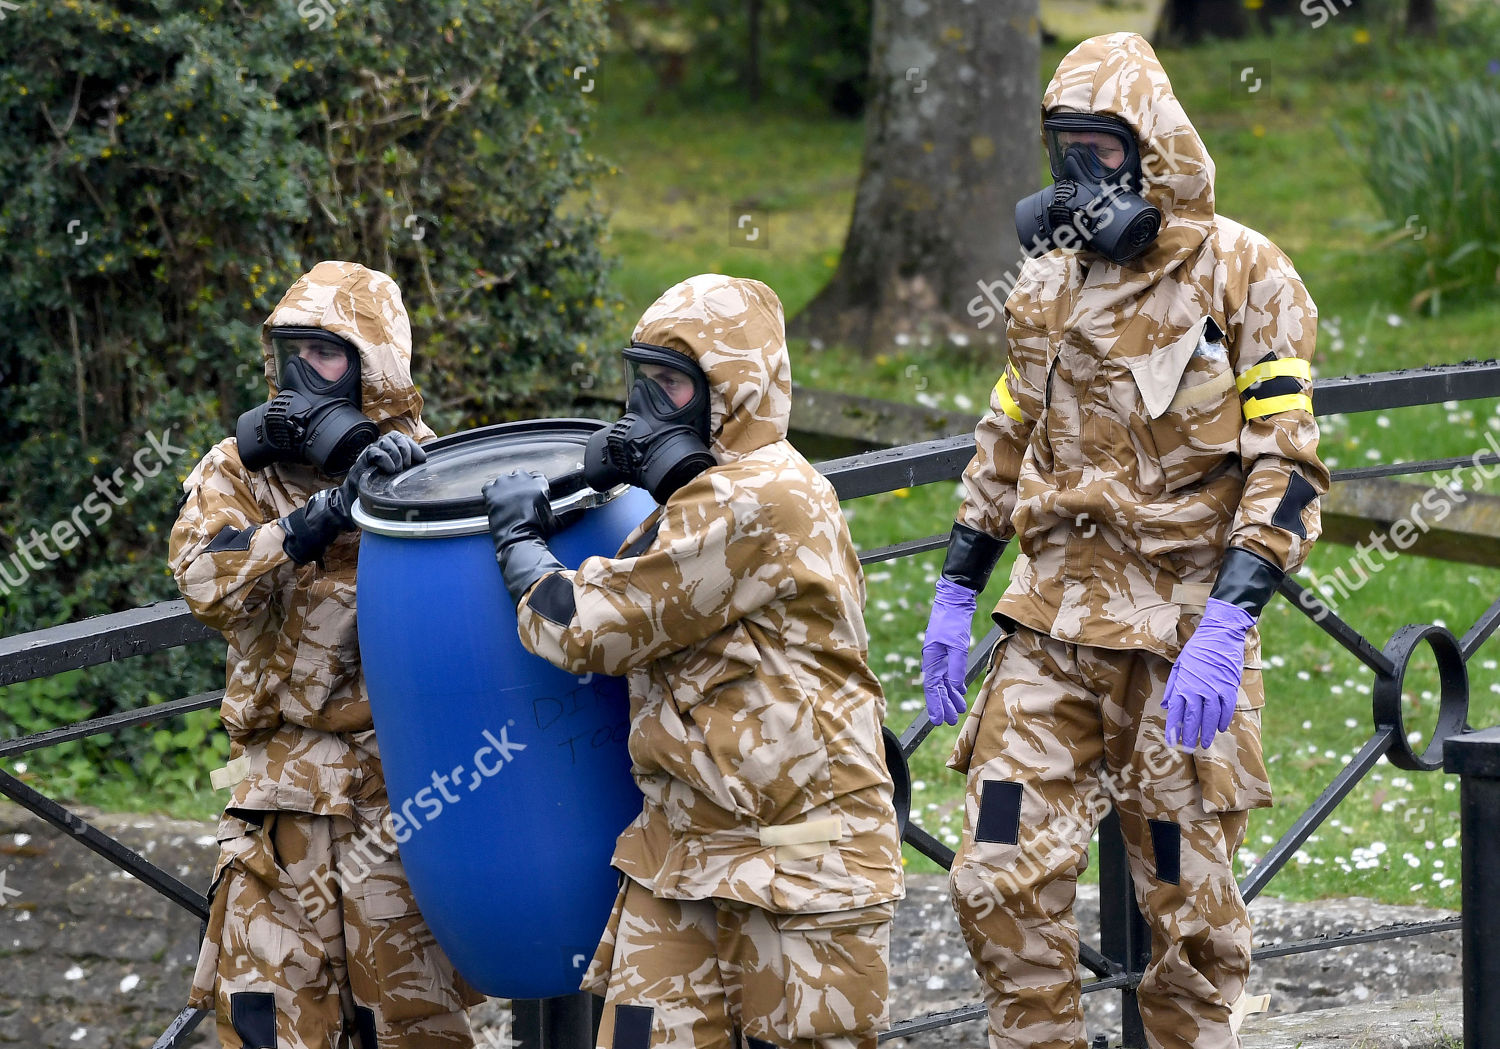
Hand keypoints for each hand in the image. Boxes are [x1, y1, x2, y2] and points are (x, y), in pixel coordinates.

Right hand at [338, 431, 426, 509]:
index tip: (421, 459)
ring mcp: (370, 453)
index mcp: (390, 450)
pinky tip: (390, 470)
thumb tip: (423, 464)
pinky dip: (385, 459)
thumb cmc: (379, 488)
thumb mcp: (396, 477)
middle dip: (405, 449)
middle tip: (407, 465)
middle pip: (395, 436)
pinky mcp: (362, 460)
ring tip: (397, 469)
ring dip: (395, 455)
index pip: (402, 438)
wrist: (356, 499)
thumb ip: (407, 468)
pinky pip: (374, 452)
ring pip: (385, 442)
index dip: (413, 446)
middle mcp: (380, 448)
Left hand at [482, 471, 563, 607]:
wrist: (519, 539)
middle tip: (517, 501)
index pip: (536, 477)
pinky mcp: (491, 492)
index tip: (530, 497)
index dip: (533, 487)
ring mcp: (505, 484)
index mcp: (539, 483)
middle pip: (519, 476)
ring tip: (505, 503)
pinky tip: (494, 503)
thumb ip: (569, 515)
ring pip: (504, 480)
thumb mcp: (556, 522)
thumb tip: (583, 513)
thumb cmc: (539, 531)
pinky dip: (490, 494)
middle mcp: (522, 479)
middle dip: (518, 486)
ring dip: (504, 488)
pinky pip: (488, 487)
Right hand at [921, 577, 977, 725]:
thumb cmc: (953, 621)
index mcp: (931, 659)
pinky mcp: (948, 651)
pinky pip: (950, 672)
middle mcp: (934, 660)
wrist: (955, 600)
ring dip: (951, 695)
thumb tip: (954, 687)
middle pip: (937, 687)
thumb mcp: (957, 645)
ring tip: (958, 709)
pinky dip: (955, 683)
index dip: (935, 705)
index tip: (938, 720)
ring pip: (944, 681)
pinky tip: (960, 691)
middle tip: (949, 721)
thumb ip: (956, 667)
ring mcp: (941, 655)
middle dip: (943, 704)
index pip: (932, 688)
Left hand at [1162, 597, 1253, 748]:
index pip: (1176, 713)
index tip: (1172, 742)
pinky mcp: (1229, 688)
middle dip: (1190, 736)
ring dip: (1207, 732)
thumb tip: (1166, 706)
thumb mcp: (1179, 666)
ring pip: (1210, 718)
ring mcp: (1215, 690)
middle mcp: (1198, 690)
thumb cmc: (1197, 650)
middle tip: (1189, 748)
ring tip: (1205, 743)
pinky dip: (1223, 720)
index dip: (1174, 729)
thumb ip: (1173, 687)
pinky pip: (1226, 709)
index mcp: (1183, 685)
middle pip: (1193, 719)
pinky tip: (1220, 728)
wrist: (1220, 635)